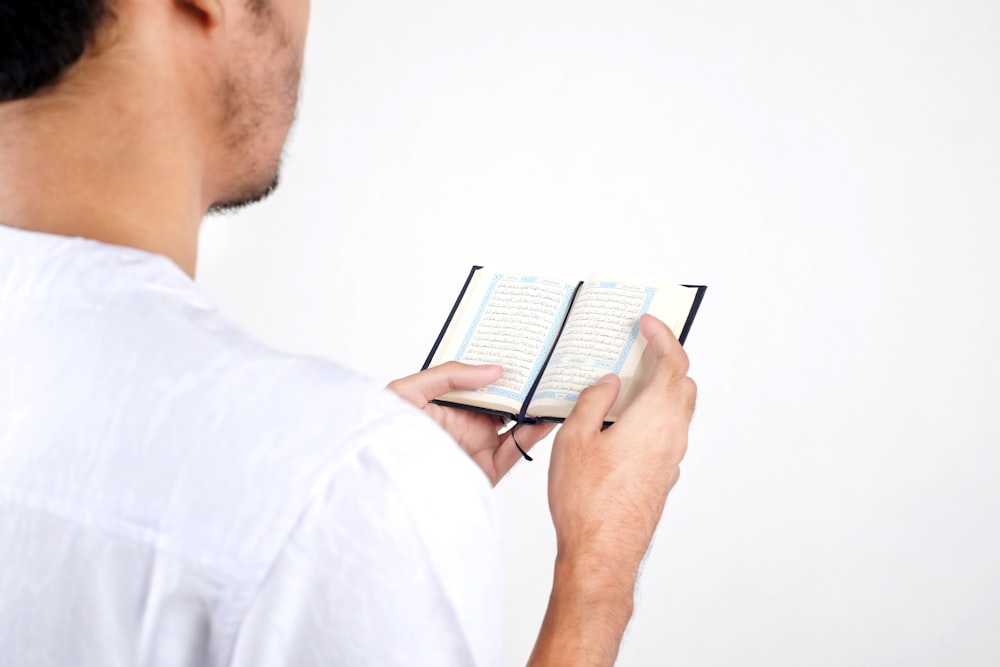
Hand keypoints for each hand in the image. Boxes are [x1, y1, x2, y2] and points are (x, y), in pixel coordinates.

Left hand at [388, 362, 554, 485]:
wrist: (382, 481)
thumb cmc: (383, 432)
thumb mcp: (410, 391)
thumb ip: (450, 376)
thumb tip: (495, 371)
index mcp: (449, 404)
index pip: (483, 383)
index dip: (503, 369)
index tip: (526, 353)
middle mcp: (467, 424)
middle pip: (505, 402)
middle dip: (526, 388)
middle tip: (549, 369)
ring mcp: (478, 446)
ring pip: (517, 425)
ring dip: (535, 410)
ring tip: (554, 391)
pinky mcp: (486, 470)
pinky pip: (515, 451)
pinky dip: (533, 436)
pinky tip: (544, 419)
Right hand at [530, 314, 696, 665]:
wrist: (602, 554)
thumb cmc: (587, 502)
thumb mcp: (575, 439)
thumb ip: (594, 401)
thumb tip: (609, 383)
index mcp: (656, 419)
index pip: (674, 364)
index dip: (663, 337)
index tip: (648, 323)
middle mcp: (673, 437)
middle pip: (683, 385)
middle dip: (665, 361)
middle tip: (639, 349)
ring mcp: (671, 459)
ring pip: (676, 412)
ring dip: (657, 391)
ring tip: (622, 386)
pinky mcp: (663, 477)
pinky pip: (665, 434)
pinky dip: (651, 417)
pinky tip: (619, 424)